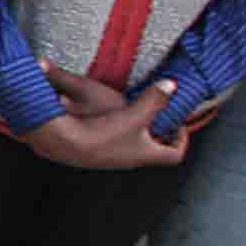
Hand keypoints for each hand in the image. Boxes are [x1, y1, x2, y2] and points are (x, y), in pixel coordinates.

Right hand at [30, 69, 188, 168]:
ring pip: (133, 145)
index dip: (182, 140)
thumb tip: (172, 85)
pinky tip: (108, 116)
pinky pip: (114, 142)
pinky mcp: (95, 151)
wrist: (63, 142)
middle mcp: (131, 159)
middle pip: (154, 150)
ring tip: (135, 113)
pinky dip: (118, 130)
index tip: (178, 125)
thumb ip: (155, 99)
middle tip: (158, 115)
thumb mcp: (135, 114)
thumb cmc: (103, 133)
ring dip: (137, 130)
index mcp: (146, 154)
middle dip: (158, 132)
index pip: (175, 155)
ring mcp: (112, 157)